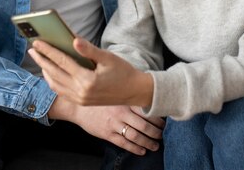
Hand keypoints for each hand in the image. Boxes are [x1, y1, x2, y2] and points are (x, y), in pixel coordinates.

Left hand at [29, 38, 153, 106]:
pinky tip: (51, 72)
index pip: (62, 62)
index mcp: (87, 80)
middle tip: (32, 49)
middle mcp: (81, 92)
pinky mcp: (81, 102)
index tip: (37, 42)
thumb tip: (74, 40)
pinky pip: (61, 91)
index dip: (48, 51)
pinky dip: (53, 81)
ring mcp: (80, 99)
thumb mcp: (108, 57)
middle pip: (54, 73)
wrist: (134, 91)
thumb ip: (89, 50)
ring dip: (45, 71)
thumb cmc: (123, 71)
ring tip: (40, 59)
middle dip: (42, 60)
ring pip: (55, 84)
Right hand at [49, 97, 163, 155]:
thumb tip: (146, 93)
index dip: (158, 118)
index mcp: (124, 100)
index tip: (165, 122)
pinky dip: (135, 148)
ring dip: (148, 142)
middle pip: (144, 125)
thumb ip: (128, 94)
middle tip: (162, 135)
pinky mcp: (107, 134)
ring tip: (155, 146)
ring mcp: (114, 124)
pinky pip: (124, 143)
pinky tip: (142, 151)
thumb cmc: (100, 99)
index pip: (146, 110)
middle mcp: (121, 112)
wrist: (79, 106)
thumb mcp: (114, 92)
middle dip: (156, 132)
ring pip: (136, 136)